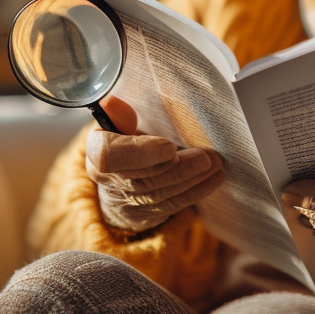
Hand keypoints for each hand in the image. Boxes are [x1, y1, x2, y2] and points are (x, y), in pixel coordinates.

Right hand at [85, 96, 225, 233]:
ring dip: (193, 179)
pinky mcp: (149, 211)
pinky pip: (174, 203)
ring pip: (162, 193)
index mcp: (97, 152)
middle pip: (144, 178)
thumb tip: (112, 102)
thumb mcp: (117, 122)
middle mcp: (110, 180)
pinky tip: (216, 178)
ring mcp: (129, 199)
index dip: (141, 153)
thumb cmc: (123, 138)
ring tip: (217, 164)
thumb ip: (118, 114)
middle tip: (207, 157)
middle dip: (179, 168)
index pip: (111, 157)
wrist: (118, 176)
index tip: (169, 147)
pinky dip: (197, 191)